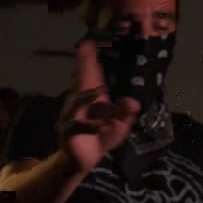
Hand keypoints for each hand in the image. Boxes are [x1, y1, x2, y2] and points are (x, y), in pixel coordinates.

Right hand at [57, 39, 139, 172]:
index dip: (89, 59)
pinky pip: (77, 126)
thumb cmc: (101, 137)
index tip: (88, 42)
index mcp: (92, 97)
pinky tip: (99, 126)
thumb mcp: (118, 125)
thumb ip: (125, 113)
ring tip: (99, 92)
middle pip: (81, 81)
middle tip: (85, 48)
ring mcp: (70, 115)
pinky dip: (89, 125)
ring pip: (77, 102)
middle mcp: (78, 101)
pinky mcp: (68, 131)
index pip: (91, 74)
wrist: (84, 160)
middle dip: (83, 64)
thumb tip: (133, 102)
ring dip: (87, 96)